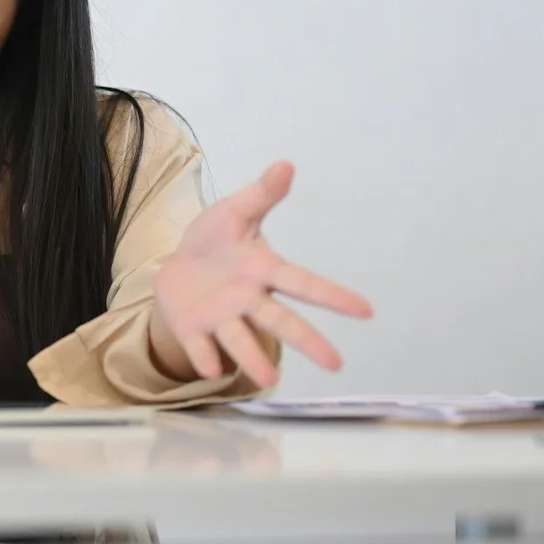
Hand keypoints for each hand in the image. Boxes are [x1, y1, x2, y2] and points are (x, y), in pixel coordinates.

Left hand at [152, 162, 371, 388]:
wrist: (177, 266)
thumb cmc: (216, 241)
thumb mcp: (235, 213)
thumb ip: (261, 195)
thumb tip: (286, 164)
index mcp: (263, 270)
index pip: (303, 283)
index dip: (333, 295)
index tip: (366, 311)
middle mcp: (248, 299)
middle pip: (280, 321)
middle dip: (307, 341)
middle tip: (336, 364)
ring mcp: (221, 317)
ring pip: (239, 339)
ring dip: (252, 357)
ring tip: (266, 379)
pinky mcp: (193, 328)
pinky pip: (200, 344)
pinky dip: (205, 356)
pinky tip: (212, 369)